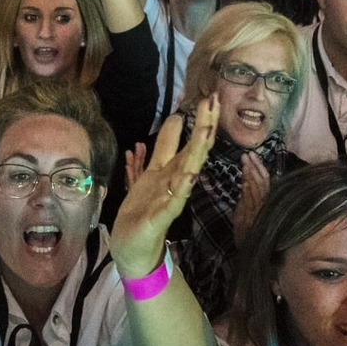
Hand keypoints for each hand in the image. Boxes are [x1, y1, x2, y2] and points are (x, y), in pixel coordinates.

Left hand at [111, 95, 218, 278]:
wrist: (133, 249)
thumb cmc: (144, 210)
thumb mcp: (150, 171)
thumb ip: (164, 146)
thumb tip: (177, 117)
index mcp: (172, 171)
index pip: (191, 142)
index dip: (200, 120)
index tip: (210, 96)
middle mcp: (176, 183)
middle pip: (193, 152)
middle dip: (203, 128)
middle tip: (213, 103)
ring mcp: (170, 200)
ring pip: (187, 174)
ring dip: (196, 153)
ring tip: (205, 131)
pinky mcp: (159, 218)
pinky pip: (172, 202)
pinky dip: (181, 189)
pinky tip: (190, 176)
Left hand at [230, 152, 270, 246]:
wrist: (254, 254)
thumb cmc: (250, 236)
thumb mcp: (246, 217)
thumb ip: (244, 203)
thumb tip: (242, 187)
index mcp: (264, 202)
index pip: (263, 181)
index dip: (257, 168)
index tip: (250, 156)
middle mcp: (266, 204)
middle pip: (262, 181)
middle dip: (254, 167)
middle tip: (247, 154)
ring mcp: (261, 210)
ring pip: (258, 188)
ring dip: (252, 174)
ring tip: (246, 161)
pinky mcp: (256, 217)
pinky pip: (254, 201)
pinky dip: (250, 190)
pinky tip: (245, 181)